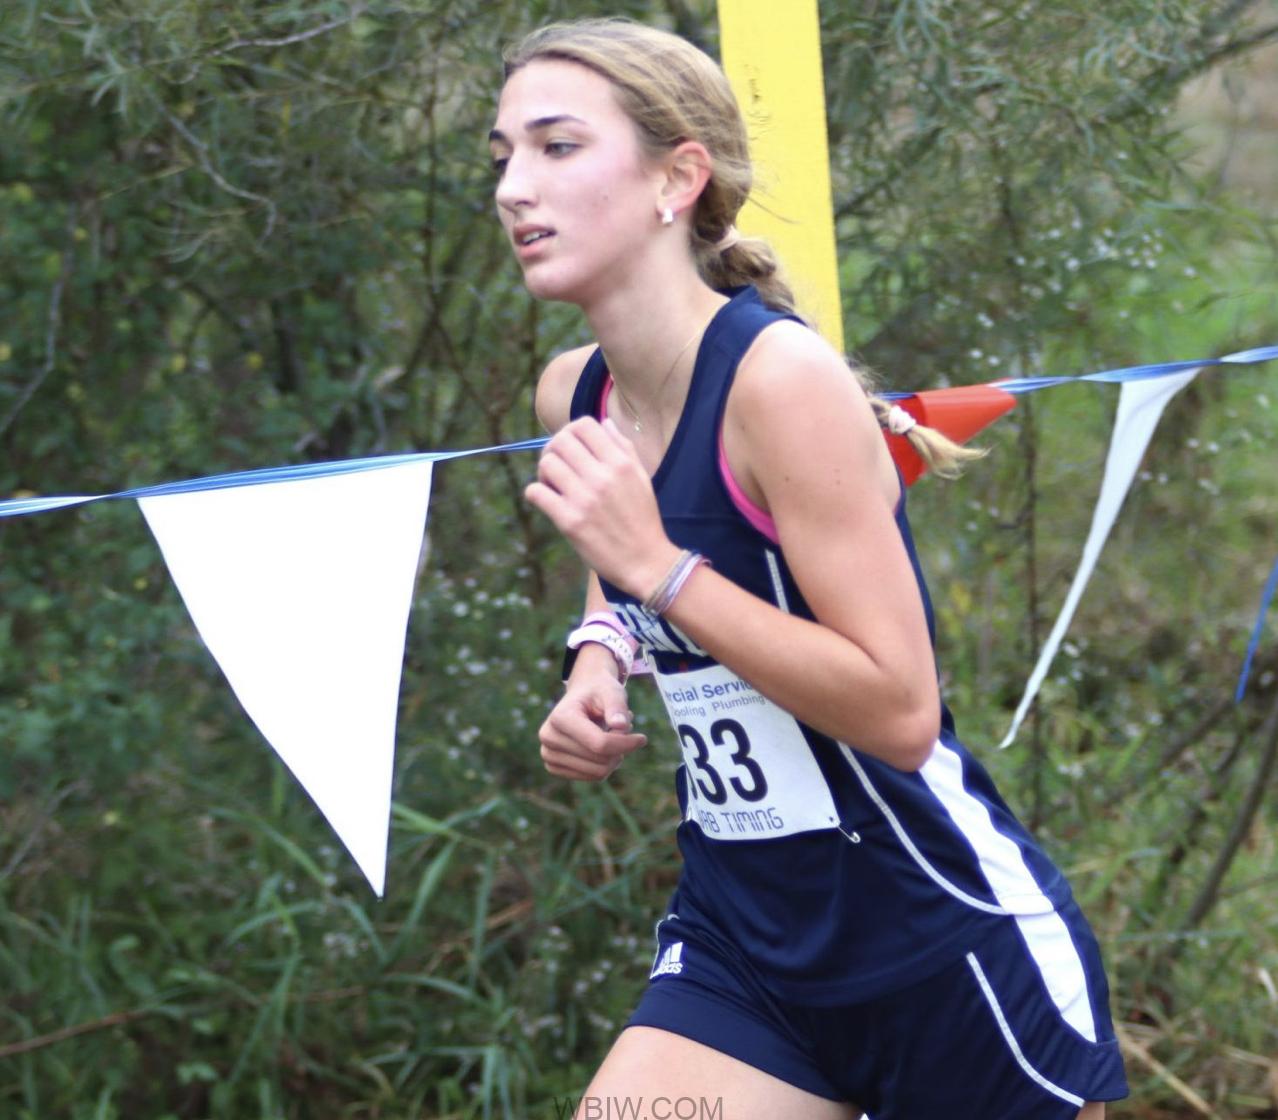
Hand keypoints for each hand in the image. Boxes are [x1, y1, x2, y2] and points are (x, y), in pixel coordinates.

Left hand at [525, 417, 680, 597]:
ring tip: (552, 485)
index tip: (571, 448)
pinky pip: (536, 493)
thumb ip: (624, 448)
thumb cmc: (643, 519)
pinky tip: (546, 501)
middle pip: (560, 441)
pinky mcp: (569, 521)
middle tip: (556, 467)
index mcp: (620, 463)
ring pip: (546, 464)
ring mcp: (584, 499)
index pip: (584, 426)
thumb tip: (605, 423)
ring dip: (543, 472)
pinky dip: (535, 493)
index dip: (571, 432)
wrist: (646, 561)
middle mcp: (602, 476)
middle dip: (553, 450)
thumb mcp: (641, 478)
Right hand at [538, 664, 646, 781]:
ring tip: (611, 736)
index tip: (642, 738)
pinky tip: (601, 747)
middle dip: (619, 748)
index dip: (625, 743)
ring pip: (597, 773)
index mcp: (560, 717)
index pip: (599, 744)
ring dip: (613, 757)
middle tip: (622, 730)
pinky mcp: (554, 767)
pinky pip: (591, 777)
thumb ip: (617, 706)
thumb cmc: (599, 692)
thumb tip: (621, 726)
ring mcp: (548, 754)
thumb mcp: (612, 691)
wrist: (582, 696)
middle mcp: (549, 738)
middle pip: (599, 760)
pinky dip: (604, 764)